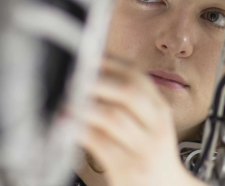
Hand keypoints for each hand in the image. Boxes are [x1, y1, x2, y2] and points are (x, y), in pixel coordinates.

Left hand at [77, 57, 204, 185]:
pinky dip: (79, 131)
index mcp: (159, 108)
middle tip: (73, 77)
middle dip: (97, 81)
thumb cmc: (149, 154)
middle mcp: (155, 124)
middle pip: (129, 91)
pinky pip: (100, 143)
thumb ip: (127, 103)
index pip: (137, 75)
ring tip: (65, 101)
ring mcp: (143, 146)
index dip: (109, 63)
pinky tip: (66, 125)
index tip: (86, 58)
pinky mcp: (128, 166)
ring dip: (84, 106)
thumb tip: (90, 76)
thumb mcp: (148, 124)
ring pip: (113, 116)